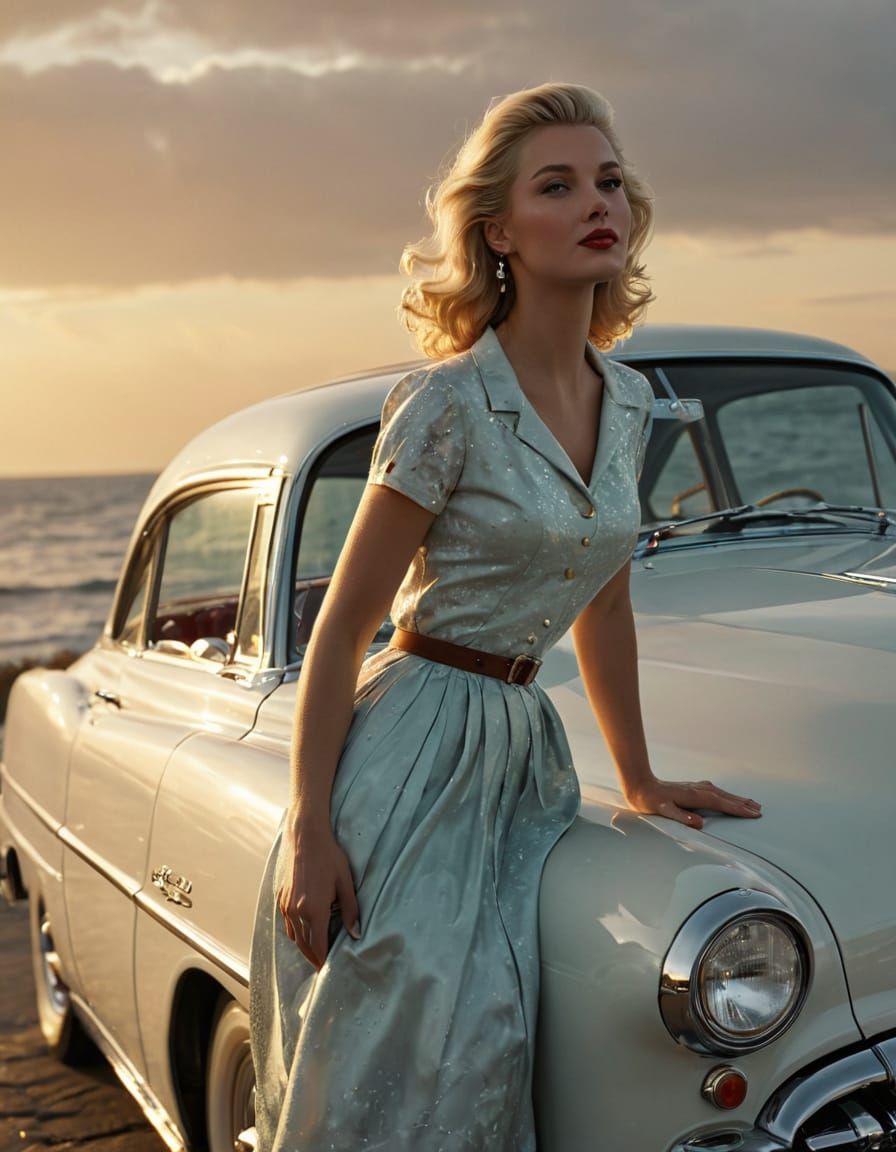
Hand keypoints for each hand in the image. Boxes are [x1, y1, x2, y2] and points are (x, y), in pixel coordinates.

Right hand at [276, 813, 360, 969]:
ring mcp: (285, 904)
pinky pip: (287, 922)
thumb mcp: (345, 883)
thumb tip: (356, 934)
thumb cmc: (329, 857)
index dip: (323, 960)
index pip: (318, 946)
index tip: (328, 970)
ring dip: (303, 945)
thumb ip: (351, 911)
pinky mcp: (280, 897)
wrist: (305, 837)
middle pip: (303, 945)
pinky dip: (295, 931)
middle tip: (321, 965)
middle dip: (313, 957)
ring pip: (293, 935)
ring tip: (314, 950)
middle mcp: (296, 911)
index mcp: (314, 910)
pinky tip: (304, 930)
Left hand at [622, 777, 761, 829]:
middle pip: (726, 797)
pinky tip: (729, 797)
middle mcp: (698, 789)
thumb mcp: (663, 810)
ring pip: (722, 793)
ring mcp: (696, 787)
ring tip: (752, 803)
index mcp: (695, 796)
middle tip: (759, 810)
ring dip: (737, 799)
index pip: (722, 803)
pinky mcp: (693, 788)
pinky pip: (716, 792)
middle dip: (743, 804)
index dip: (738, 809)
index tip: (753, 814)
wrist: (640, 785)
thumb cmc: (651, 800)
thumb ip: (681, 817)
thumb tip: (699, 823)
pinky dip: (727, 796)